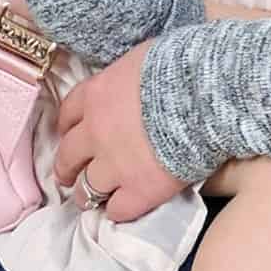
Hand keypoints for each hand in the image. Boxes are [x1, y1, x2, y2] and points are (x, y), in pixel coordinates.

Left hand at [54, 40, 182, 224]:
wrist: (203, 96)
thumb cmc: (180, 68)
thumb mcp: (140, 60)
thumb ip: (125, 78)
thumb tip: (131, 82)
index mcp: (96, 96)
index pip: (68, 114)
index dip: (67, 127)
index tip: (70, 135)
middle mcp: (95, 133)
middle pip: (68, 156)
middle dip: (67, 167)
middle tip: (70, 175)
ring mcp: (115, 165)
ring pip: (86, 189)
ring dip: (88, 193)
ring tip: (94, 198)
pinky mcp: (139, 191)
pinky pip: (118, 210)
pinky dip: (119, 209)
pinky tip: (125, 206)